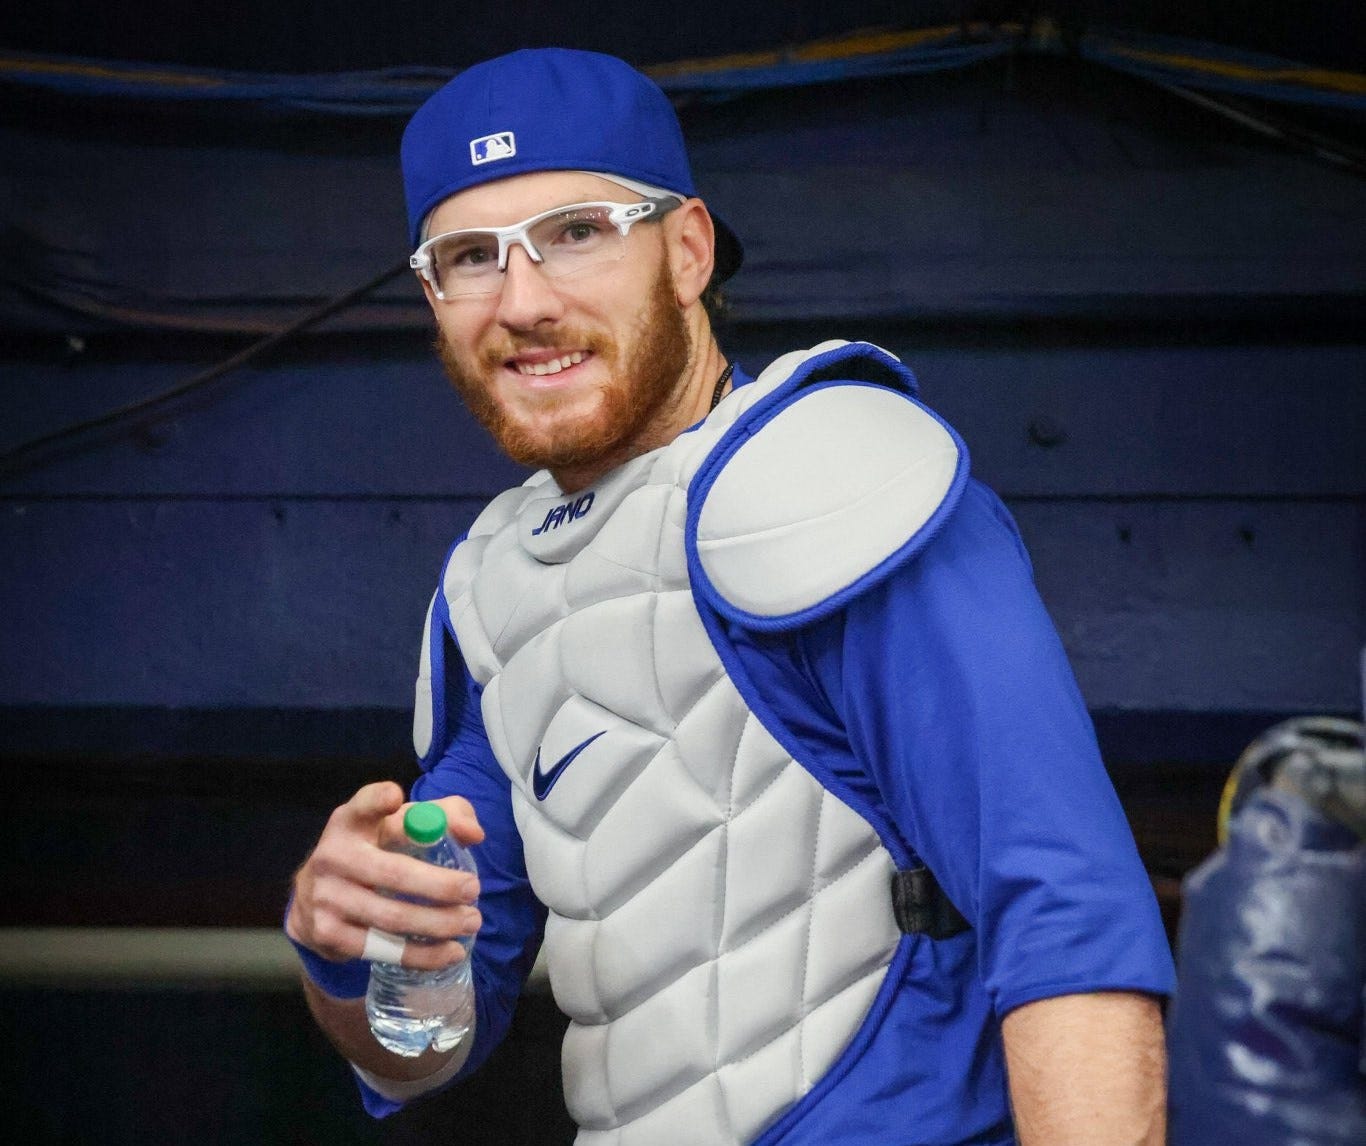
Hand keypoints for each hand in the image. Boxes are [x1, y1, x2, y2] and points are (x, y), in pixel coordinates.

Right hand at [286, 781, 482, 971]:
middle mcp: (332, 856)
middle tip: (474, 889)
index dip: (376, 801)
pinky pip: (383, 949)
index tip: (394, 797)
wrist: (315, 899)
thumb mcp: (400, 824)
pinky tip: (451, 951)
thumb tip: (474, 834)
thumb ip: (443, 816)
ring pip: (393, 916)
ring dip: (439, 923)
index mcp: (350, 822)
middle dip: (440, 885)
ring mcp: (327, 898)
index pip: (362, 806)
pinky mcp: (328, 934)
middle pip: (392, 872)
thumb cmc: (374, 851)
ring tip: (472, 921)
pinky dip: (423, 955)